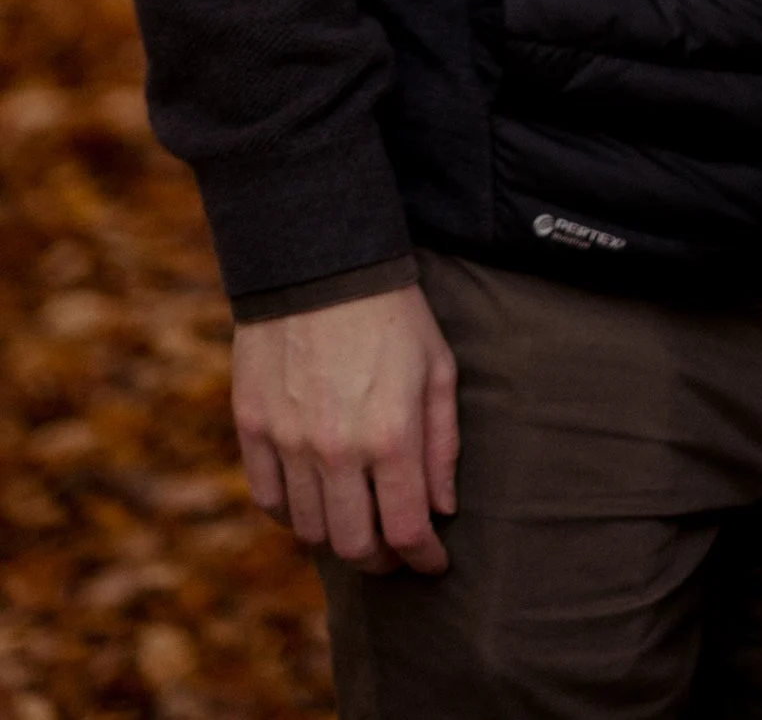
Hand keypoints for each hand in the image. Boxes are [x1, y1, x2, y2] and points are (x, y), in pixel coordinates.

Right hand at [232, 283, 458, 574]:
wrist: (319, 264)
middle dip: (382, 560)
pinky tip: (313, 500)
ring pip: (310, 530)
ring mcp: (289, 444)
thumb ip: (442, 444)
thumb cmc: (391, 314)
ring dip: (337, 538)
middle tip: (396, 551)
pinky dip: (291, 513)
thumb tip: (442, 508)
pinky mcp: (252, 430)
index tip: (433, 562)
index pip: (406, 530)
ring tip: (357, 523)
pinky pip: (269, 500)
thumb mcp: (437, 368)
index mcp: (391, 436)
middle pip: (355, 546)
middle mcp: (337, 451)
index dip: (424, 558)